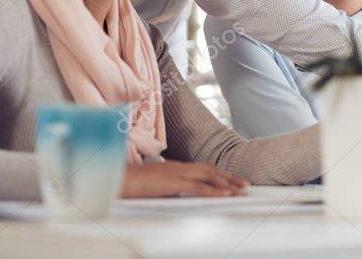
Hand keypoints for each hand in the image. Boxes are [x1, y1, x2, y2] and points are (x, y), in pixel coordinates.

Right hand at [120, 160, 247, 197]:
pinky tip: (225, 194)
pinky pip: (197, 187)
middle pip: (210, 170)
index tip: (233, 180)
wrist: (116, 178)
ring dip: (226, 184)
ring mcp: (176, 174)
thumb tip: (177, 191)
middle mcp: (179, 167)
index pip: (203, 168)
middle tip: (245, 185)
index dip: (220, 174)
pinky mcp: (172, 183)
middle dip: (229, 178)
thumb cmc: (132, 183)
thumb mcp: (155, 183)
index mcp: (176, 167)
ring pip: (208, 177)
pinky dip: (213, 190)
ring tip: (240, 191)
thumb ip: (168, 185)